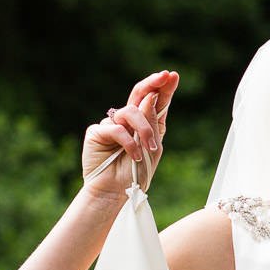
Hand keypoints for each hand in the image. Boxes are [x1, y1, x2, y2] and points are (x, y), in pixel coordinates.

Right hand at [82, 71, 177, 198]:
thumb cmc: (135, 175)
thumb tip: (150, 96)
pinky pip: (116, 128)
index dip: (163, 88)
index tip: (172, 75)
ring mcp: (112, 125)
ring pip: (130, 111)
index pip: (155, 101)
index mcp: (146, 125)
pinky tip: (135, 156)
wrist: (115, 193)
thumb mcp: (152, 149)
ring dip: (145, 128)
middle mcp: (128, 122)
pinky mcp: (97, 132)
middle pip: (139, 94)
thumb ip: (152, 123)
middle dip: (153, 84)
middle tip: (164, 76)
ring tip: (150, 149)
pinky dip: (129, 143)